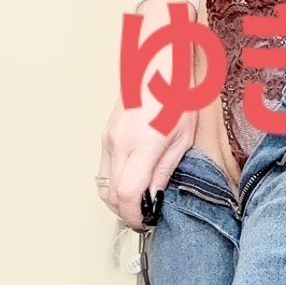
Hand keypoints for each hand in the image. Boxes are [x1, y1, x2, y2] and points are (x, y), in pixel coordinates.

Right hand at [97, 0, 199, 229]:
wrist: (156, 62)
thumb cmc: (175, 92)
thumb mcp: (182, 137)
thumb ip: (165, 170)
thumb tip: (154, 198)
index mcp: (142, 143)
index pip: (127, 195)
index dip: (135, 216)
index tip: (147, 222)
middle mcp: (119, 143)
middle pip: (110, 194)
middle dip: (126, 212)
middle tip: (147, 216)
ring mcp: (108, 138)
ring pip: (103, 184)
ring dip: (119, 199)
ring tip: (142, 201)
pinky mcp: (106, 135)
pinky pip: (104, 169)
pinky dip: (115, 183)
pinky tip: (134, 181)